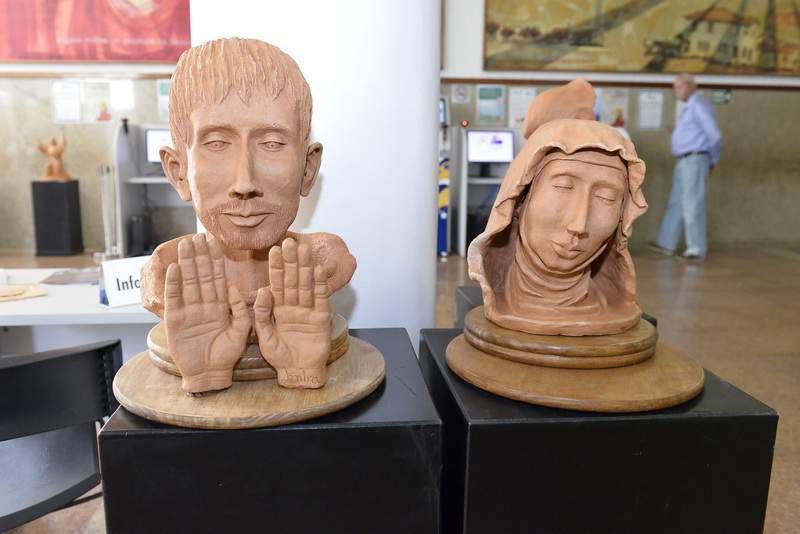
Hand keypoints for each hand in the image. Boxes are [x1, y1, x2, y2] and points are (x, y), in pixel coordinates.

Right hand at [164, 234, 250, 394]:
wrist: (210, 374)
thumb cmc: (227, 355)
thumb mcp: (241, 332)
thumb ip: (240, 310)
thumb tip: (233, 287)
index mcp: (220, 306)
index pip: (217, 277)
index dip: (215, 259)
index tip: (214, 241)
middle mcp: (203, 305)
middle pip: (201, 276)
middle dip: (199, 256)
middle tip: (196, 236)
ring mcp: (188, 312)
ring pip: (188, 283)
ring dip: (186, 264)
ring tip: (185, 246)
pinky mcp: (175, 322)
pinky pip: (175, 300)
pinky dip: (174, 285)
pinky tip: (174, 269)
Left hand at [254, 239, 331, 388]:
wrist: (298, 372)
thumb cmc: (279, 356)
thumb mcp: (264, 336)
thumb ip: (261, 314)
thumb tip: (263, 290)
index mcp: (278, 309)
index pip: (276, 283)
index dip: (275, 267)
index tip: (273, 249)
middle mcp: (293, 306)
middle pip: (292, 280)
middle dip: (291, 261)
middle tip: (290, 242)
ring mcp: (308, 310)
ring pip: (306, 285)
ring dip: (306, 267)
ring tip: (305, 250)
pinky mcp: (322, 317)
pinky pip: (321, 297)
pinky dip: (320, 284)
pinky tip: (318, 269)